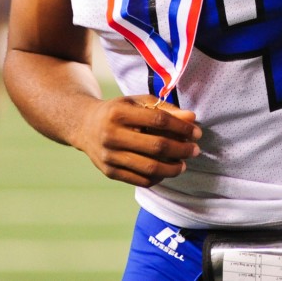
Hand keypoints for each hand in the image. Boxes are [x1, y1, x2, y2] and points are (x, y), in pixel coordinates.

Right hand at [74, 94, 201, 187]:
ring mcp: (109, 156)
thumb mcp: (138, 103)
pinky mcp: (109, 172)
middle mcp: (112, 135)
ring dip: (173, 168)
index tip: (197, 132)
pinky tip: (167, 171)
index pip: (159, 121)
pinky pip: (140, 180)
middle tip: (196, 150)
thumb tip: (192, 118)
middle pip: (156, 146)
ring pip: (149, 168)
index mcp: (119, 113)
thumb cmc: (118, 111)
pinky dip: (158, 178)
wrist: (84, 125)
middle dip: (182, 149)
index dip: (182, 127)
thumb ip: (165, 109)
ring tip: (184, 164)